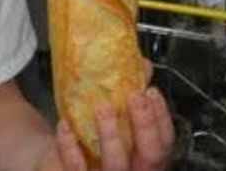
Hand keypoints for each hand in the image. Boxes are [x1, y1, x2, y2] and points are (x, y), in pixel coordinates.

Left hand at [53, 88, 174, 170]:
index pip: (164, 142)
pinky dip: (70, 146)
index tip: (151, 91)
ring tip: (101, 107)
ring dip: (110, 134)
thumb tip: (141, 65)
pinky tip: (65, 125)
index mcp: (144, 158)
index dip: (161, 117)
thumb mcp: (115, 121)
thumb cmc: (93, 142)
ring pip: (116, 164)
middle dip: (145, 125)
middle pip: (150, 155)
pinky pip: (77, 167)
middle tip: (134, 95)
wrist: (61, 163)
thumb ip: (130, 97)